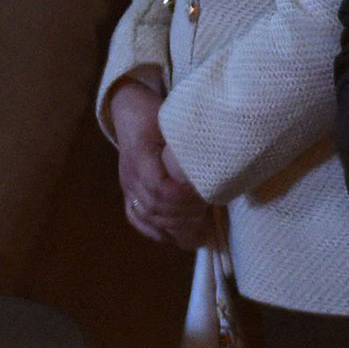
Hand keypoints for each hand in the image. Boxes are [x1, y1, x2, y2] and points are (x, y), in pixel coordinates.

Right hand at [111, 80, 209, 245]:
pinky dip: (157, 232)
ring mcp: (127, 185)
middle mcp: (130, 174)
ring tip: (200, 231)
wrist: (131, 109)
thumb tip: (220, 159)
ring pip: (147, 217)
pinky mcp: (128, 192)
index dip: (184, 198)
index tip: (207, 196)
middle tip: (208, 217)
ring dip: (175, 228)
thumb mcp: (176, 119)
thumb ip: (191, 141)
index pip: (160, 187)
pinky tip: (176, 237)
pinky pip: (136, 219)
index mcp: (141, 152)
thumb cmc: (159, 112)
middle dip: (184, 217)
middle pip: (154, 207)